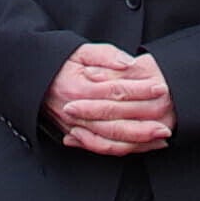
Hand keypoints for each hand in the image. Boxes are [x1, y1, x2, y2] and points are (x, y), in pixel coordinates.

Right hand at [47, 44, 173, 154]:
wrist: (33, 79)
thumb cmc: (59, 63)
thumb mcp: (80, 50)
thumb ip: (105, 55)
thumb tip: (128, 63)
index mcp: (78, 88)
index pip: (115, 91)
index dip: (139, 90)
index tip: (160, 88)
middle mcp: (75, 111)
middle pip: (114, 122)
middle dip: (143, 125)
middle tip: (166, 123)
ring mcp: (73, 126)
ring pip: (109, 140)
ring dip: (136, 142)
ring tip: (160, 139)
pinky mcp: (73, 135)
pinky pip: (100, 147)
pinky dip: (121, 149)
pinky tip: (141, 146)